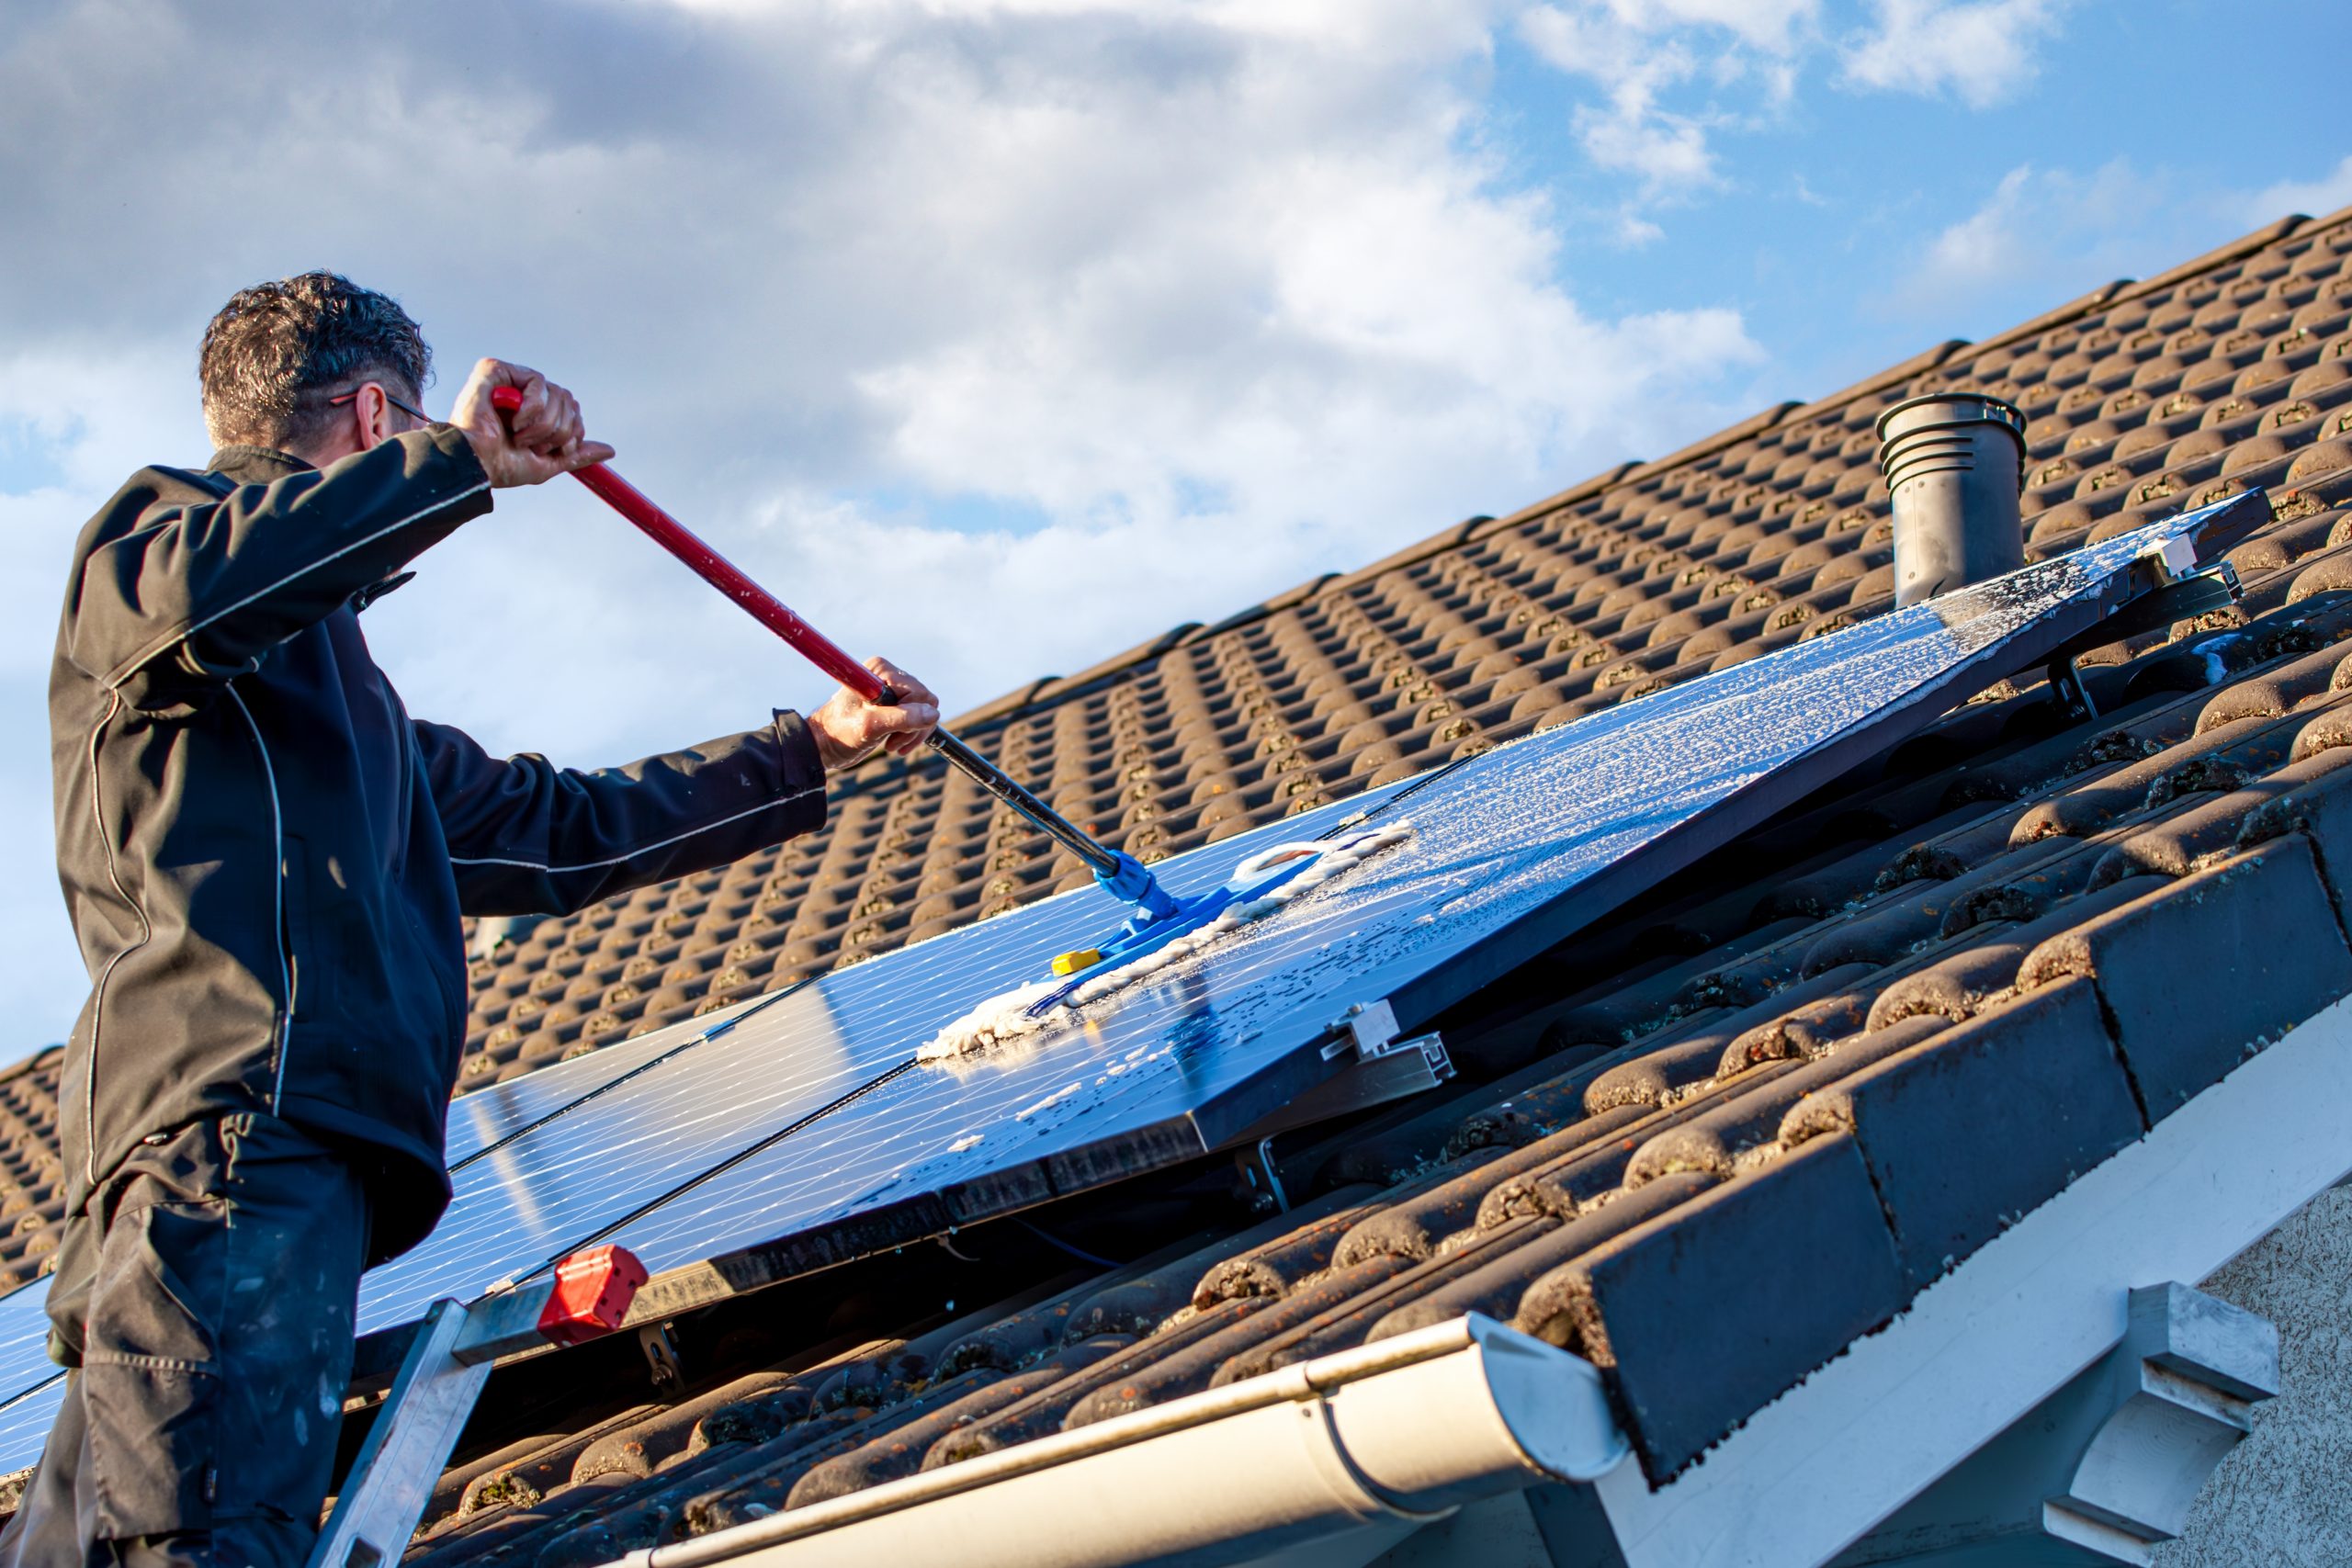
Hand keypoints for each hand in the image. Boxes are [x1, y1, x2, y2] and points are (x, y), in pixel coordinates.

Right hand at [447, 358, 615, 487]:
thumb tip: (609, 451)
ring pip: (557, 393)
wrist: (477, 465)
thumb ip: (576, 454)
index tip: (556, 449)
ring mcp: (509, 380)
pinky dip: (531, 409)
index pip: (572, 409)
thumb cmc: (502, 466)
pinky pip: (537, 382)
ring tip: (519, 436)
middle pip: (568, 400)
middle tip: (534, 445)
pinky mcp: (495, 370)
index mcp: (533, 410)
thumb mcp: (548, 463)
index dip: (572, 431)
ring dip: (543, 425)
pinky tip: (512, 421)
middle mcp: (522, 392)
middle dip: (559, 430)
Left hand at [809, 657, 939, 772]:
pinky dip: (911, 734)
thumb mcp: (870, 727)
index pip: (918, 692)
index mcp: (881, 671)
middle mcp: (889, 675)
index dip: (911, 716)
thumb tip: (933, 714)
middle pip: (926, 701)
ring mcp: (893, 690)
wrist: (824, 745)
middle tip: (891, 743)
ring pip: (926, 711)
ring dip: (912, 733)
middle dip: (913, 727)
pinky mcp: (895, 704)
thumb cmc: (839, 733)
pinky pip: (920, 717)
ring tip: (891, 745)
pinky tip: (893, 743)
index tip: (890, 732)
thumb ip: (902, 718)